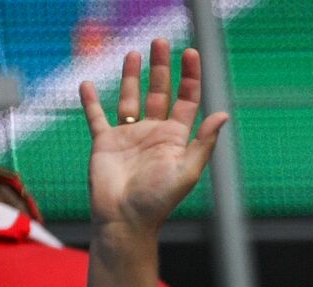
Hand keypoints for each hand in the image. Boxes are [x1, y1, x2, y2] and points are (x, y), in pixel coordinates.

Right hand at [79, 39, 227, 232]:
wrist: (125, 219)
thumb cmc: (158, 200)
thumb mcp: (187, 171)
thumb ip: (203, 142)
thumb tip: (223, 114)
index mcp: (176, 139)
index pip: (187, 101)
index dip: (190, 77)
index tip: (191, 53)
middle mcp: (154, 133)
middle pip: (159, 92)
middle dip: (162, 67)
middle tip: (161, 41)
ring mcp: (129, 136)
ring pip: (130, 98)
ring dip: (131, 76)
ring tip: (133, 53)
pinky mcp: (105, 143)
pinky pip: (97, 117)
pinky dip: (91, 101)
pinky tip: (88, 84)